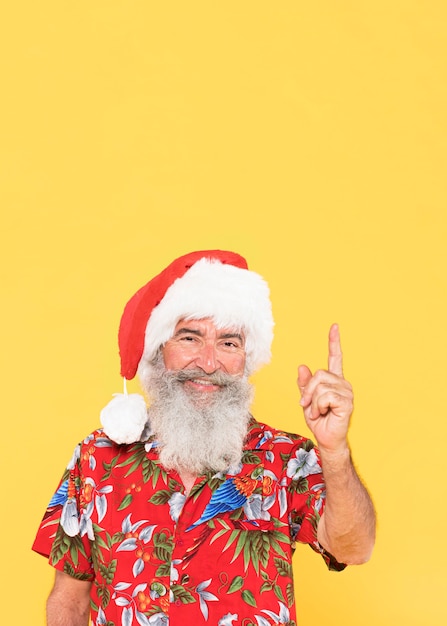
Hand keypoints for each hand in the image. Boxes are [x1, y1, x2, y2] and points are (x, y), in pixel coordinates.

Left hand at [297, 324, 352, 453]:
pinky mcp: (346, 402)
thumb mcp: (306, 400)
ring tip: (319, 411)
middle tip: (308, 405)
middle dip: (308, 391)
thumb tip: (302, 366)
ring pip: (320, 386)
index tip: (334, 326)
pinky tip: (324, 413)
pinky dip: (319, 406)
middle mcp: (342, 383)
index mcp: (333, 380)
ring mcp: (346, 392)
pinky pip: (325, 396)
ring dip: (313, 401)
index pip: (334, 357)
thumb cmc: (319, 421)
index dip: (334, 342)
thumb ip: (305, 384)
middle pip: (319, 374)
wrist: (326, 439)